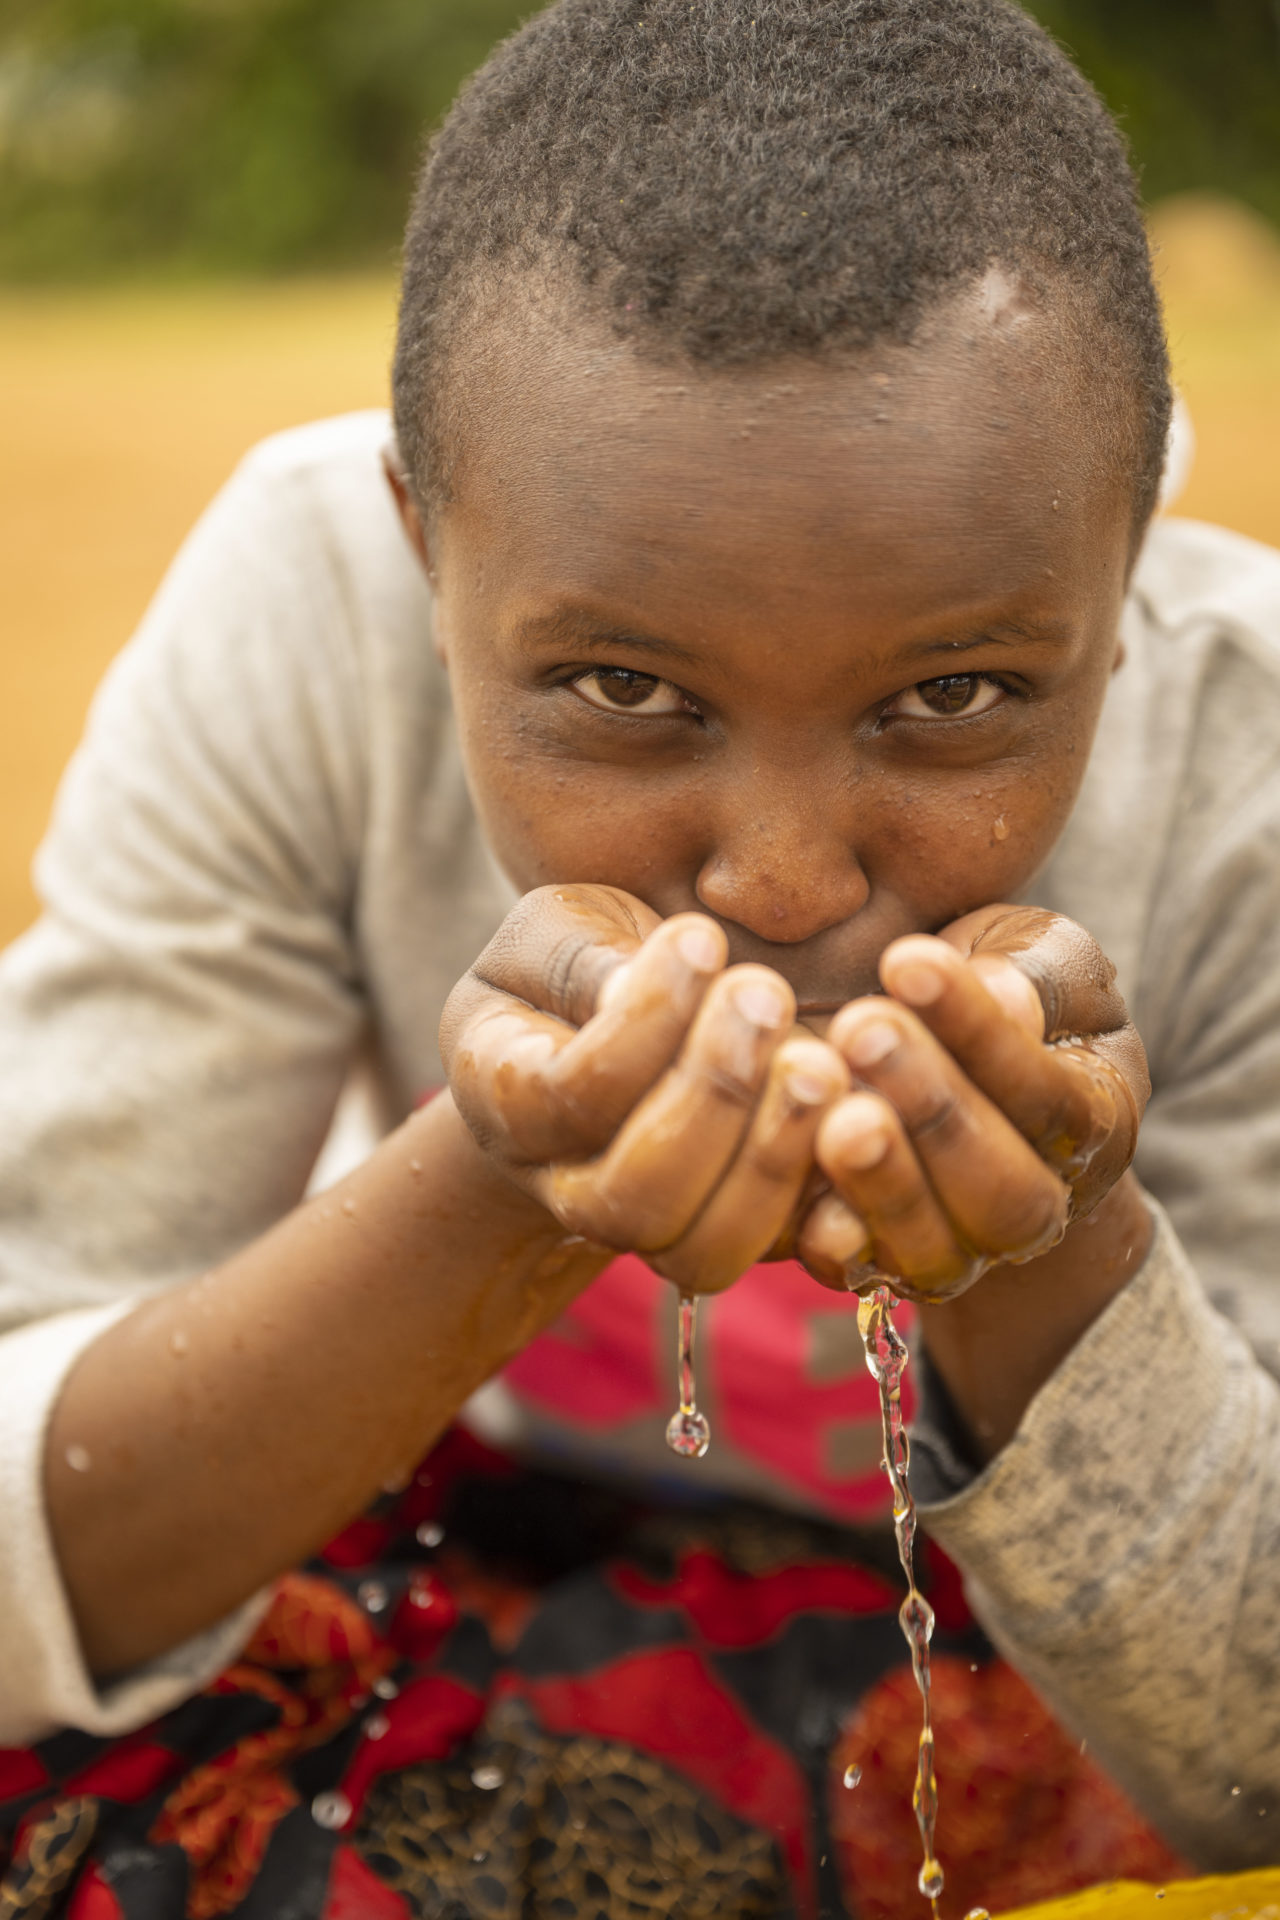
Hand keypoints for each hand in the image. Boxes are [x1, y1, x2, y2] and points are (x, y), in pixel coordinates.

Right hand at [441, 885, 850, 1291]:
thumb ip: (585, 957)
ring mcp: (647, 1229)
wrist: (600, 1043)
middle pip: (635, 1195)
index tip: (701, 937)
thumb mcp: (559, 934)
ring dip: (770, 1158)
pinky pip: (776, 1255)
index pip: (568, 1094)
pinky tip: (858, 1116)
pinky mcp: (728, 1236)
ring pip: (701, 1251)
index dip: (643, 1022)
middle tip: (767, 995)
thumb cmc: (577, 971)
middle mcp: (565, 1188)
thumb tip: (645, 983)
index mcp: (504, 1101)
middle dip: (714, 1093)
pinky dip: (824, 1202)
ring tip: (819, 1061)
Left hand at [797, 905, 1149, 1302]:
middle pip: (1003, 1189)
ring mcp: (960, 1251)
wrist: (958, 1085)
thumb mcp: (1040, 960)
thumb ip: (1035, 974)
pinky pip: (855, 1273)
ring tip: (832, 1102)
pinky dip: (823, 1230)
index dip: (978, 1030)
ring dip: (881, 1178)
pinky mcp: (879, 1269)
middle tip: (861, 1026)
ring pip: (936, 1249)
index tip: (906, 960)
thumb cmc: (1009, 998)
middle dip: (932, 1107)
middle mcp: (1037, 1207)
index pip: (1045, 1091)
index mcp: (1094, 1122)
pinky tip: (790, 1160)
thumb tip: (1006, 994)